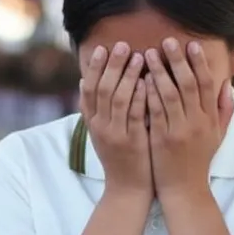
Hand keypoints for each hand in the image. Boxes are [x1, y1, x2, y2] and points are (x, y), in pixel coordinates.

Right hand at [80, 42, 150, 198]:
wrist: (127, 189)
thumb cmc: (120, 157)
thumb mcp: (101, 132)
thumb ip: (95, 109)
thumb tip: (86, 80)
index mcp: (92, 123)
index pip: (89, 89)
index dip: (95, 68)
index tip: (102, 48)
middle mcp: (100, 127)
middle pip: (103, 89)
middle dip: (112, 65)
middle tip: (122, 45)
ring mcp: (115, 135)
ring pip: (118, 99)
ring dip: (128, 76)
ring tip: (139, 56)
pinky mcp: (133, 142)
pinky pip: (135, 115)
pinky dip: (140, 97)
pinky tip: (147, 82)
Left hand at [144, 38, 233, 198]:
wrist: (185, 190)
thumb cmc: (199, 161)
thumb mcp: (217, 135)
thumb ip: (223, 110)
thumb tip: (226, 85)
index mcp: (210, 119)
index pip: (207, 84)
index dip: (199, 63)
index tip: (190, 45)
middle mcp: (197, 122)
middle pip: (188, 84)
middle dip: (177, 60)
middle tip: (166, 41)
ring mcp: (179, 130)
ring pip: (170, 95)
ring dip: (159, 72)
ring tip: (147, 54)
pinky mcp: (162, 139)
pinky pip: (154, 112)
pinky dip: (148, 94)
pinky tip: (140, 80)